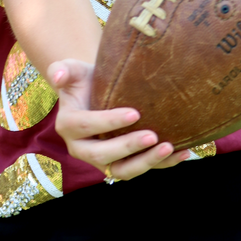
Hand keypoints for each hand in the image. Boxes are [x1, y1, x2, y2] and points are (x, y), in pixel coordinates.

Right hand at [49, 59, 189, 179]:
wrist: (95, 92)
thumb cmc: (84, 79)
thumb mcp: (71, 70)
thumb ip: (61, 69)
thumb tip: (57, 77)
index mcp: (68, 125)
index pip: (87, 126)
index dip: (109, 122)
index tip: (135, 113)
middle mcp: (82, 148)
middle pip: (103, 155)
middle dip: (128, 147)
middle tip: (153, 135)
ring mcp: (103, 160)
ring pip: (122, 171)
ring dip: (146, 163)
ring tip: (169, 148)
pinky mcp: (122, 163)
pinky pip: (141, 169)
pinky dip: (163, 165)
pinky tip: (183, 153)